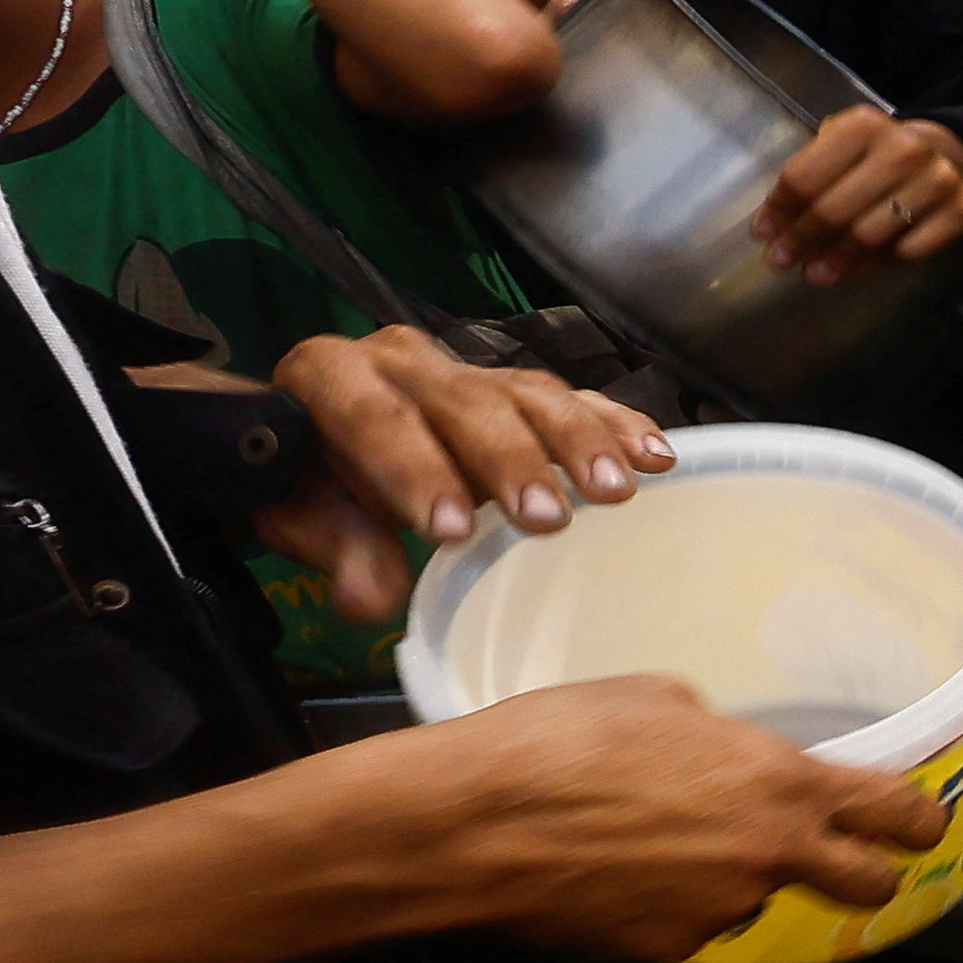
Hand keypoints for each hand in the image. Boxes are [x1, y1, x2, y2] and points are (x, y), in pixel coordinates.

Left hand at [249, 325, 672, 621]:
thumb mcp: (307, 518)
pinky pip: (575, 398)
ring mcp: (471, 370)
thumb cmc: (314, 482)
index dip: (414, 469)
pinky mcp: (520, 390)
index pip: (373, 415)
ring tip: (614, 491)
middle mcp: (406, 360)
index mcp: (333, 377)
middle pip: (467, 401)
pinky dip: (617, 425)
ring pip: (530, 394)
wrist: (323, 445)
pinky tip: (655, 457)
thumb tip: (367, 602)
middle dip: (511, 460)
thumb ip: (339, 550)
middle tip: (548, 518)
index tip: (452, 530)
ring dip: (578, 442)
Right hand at [403, 675, 950, 960]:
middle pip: (867, 886)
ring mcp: (720, 912)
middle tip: (837, 856)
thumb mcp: (658, 698)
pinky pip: (686, 925)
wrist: (472, 822)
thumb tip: (724, 750)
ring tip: (650, 841)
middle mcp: (769, 856)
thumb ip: (718, 735)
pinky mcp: (666, 951)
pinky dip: (664, 905)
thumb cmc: (558, 739)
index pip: (896, 813)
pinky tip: (610, 872)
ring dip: (729, 878)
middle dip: (864, 873)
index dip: (921, 820)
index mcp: (781, 784)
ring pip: (753, 899)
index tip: (924, 823)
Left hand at [754, 107, 962, 284]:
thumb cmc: (877, 156)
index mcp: (863, 126)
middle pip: (834, 209)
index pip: (805, 176)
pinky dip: (878, 265)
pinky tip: (858, 268)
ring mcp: (938, 180)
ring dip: (836, 260)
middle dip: (801, 240)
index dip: (779, 210)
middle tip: (781, 262)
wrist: (947, 154)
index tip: (763, 234)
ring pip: (870, 235)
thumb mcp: (841, 146)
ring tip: (815, 274)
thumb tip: (773, 229)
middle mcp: (904, 148)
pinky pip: (909, 252)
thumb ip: (809, 176)